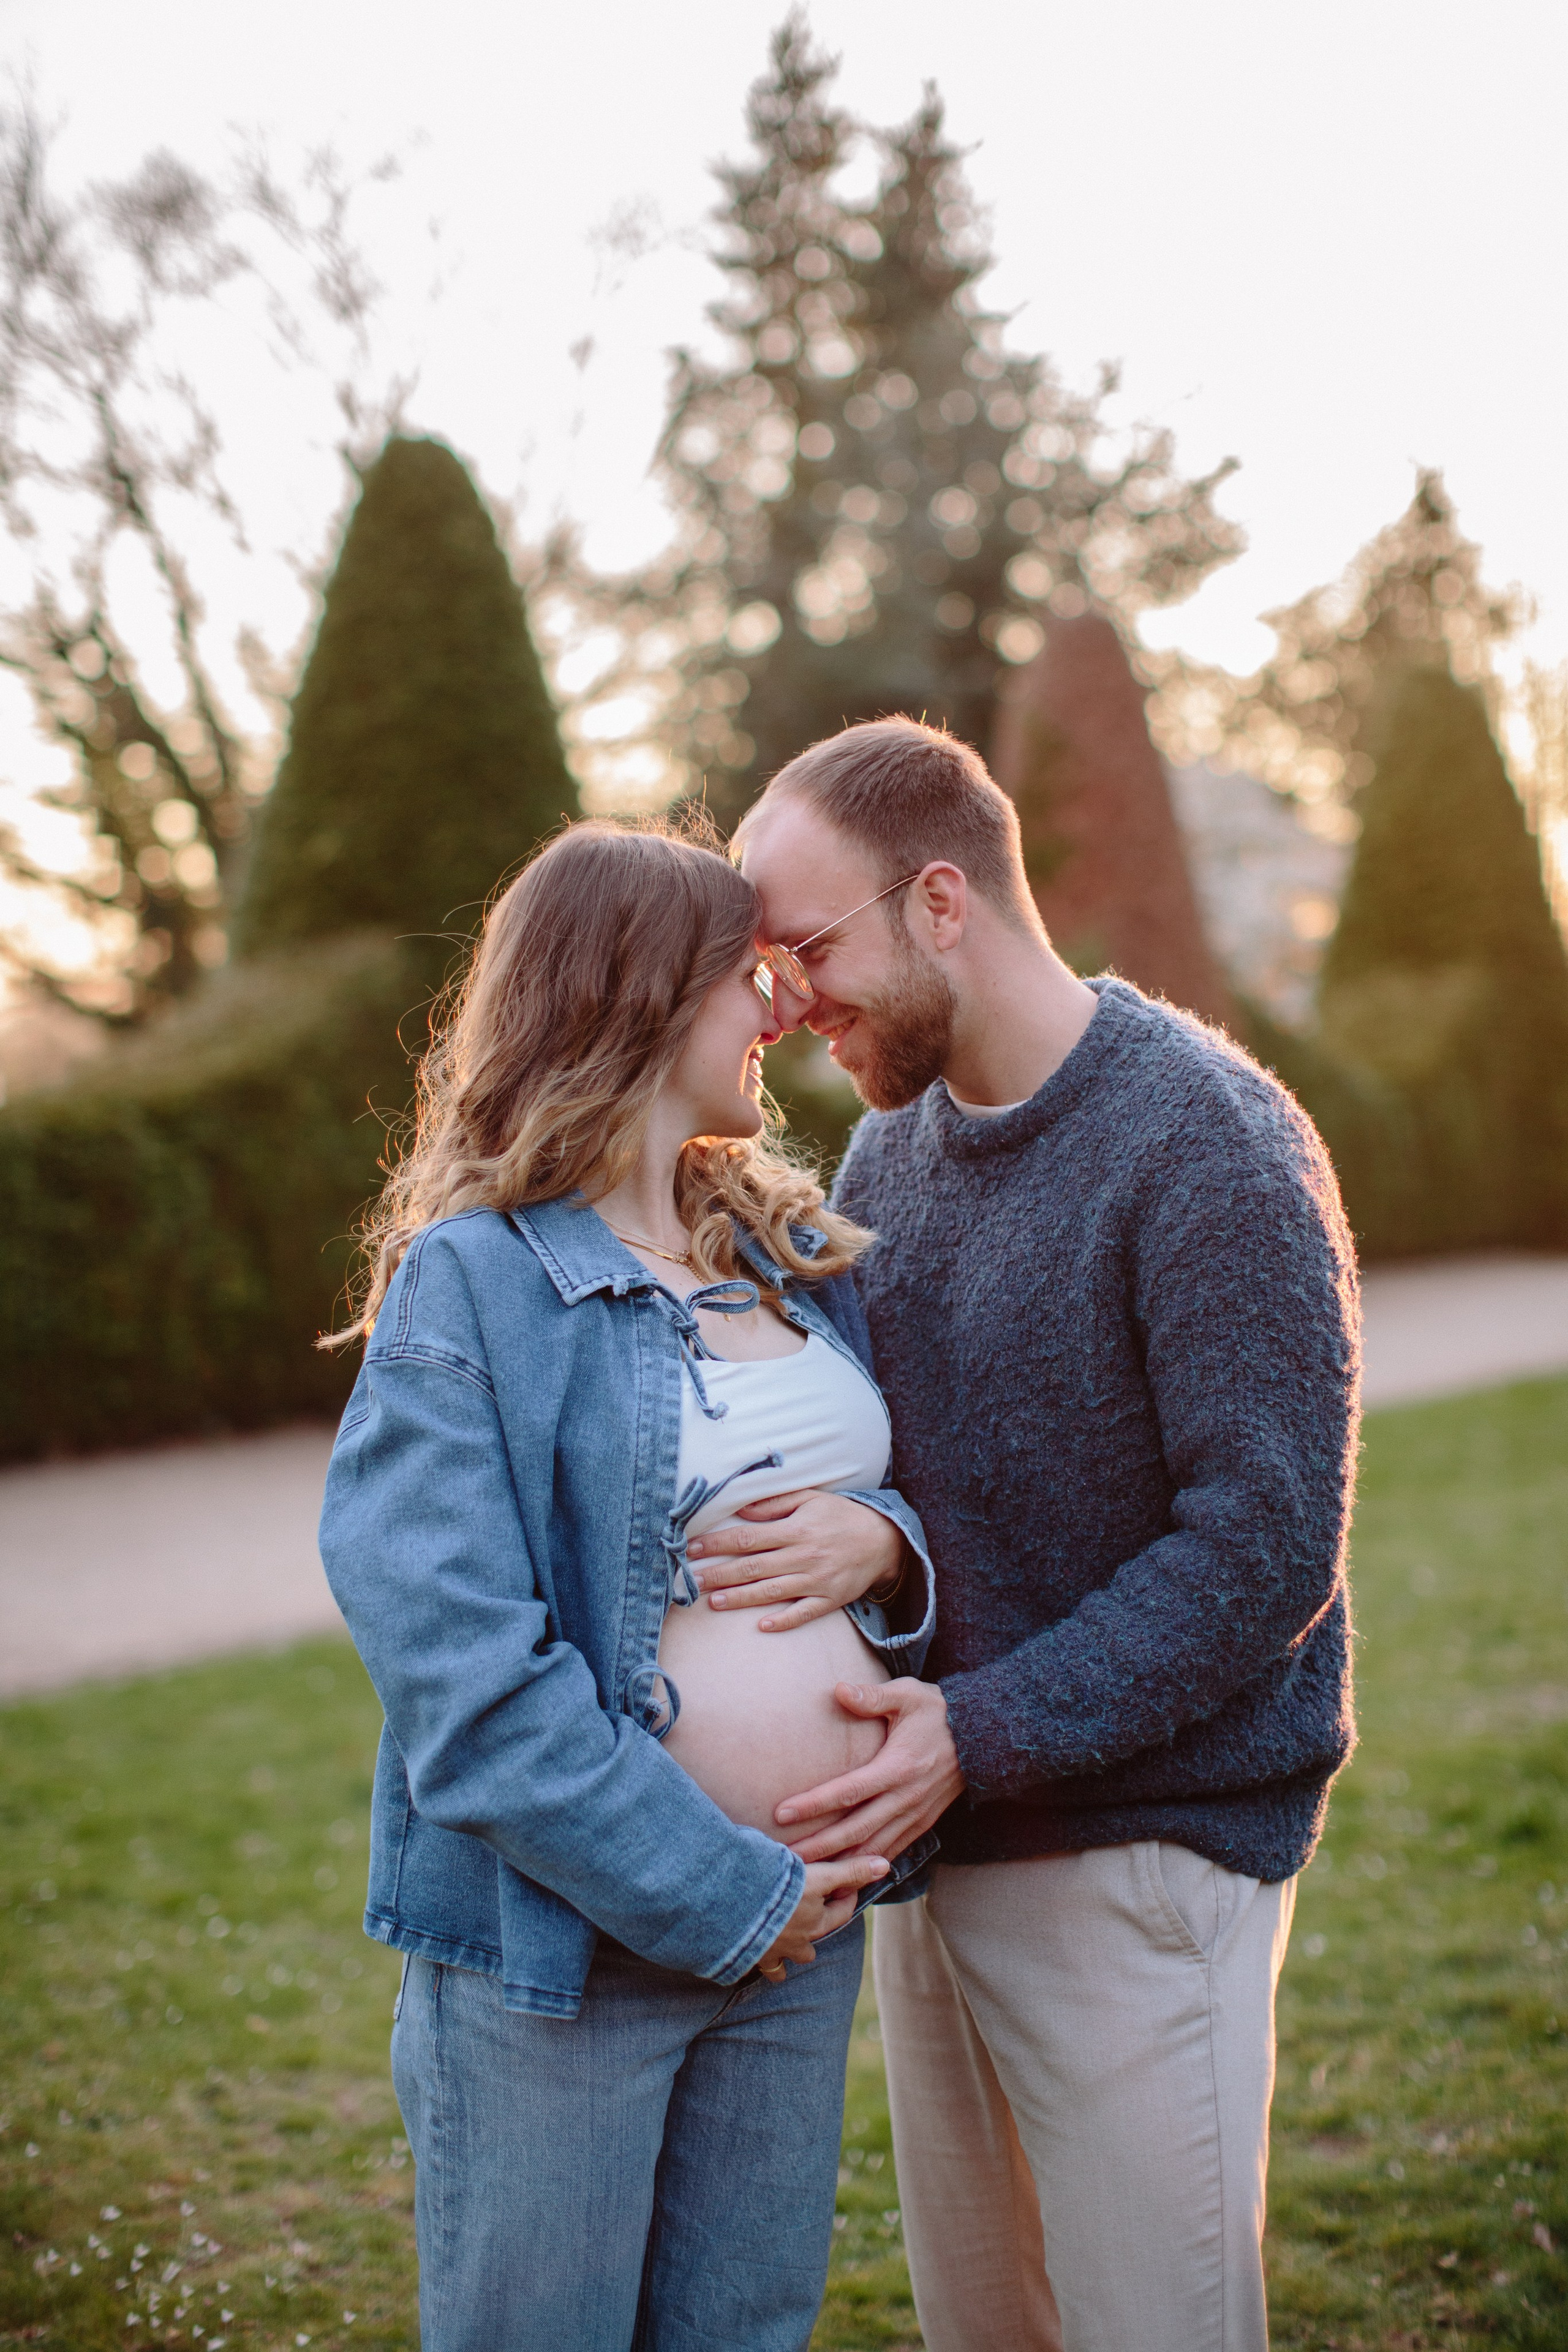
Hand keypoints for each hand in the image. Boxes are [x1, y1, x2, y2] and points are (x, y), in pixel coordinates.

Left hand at [688, 1489, 904, 1630]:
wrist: (883, 1539)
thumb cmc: (840, 1516)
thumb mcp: (810, 1498)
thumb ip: (775, 1504)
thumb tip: (742, 1511)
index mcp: (796, 1529)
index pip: (748, 1537)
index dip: (718, 1544)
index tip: (693, 1549)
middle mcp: (804, 1555)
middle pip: (754, 1567)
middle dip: (720, 1573)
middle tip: (692, 1581)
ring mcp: (817, 1580)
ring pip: (772, 1592)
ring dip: (741, 1598)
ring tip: (713, 1601)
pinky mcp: (830, 1599)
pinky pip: (804, 1613)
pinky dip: (784, 1621)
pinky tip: (762, 1626)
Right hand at [755, 1853, 889, 1980]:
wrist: (731, 1905)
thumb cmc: (778, 1885)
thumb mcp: (817, 1874)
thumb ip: (849, 1871)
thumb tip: (886, 1866)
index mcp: (815, 1921)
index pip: (841, 1911)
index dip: (846, 1894)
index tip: (844, 1881)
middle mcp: (797, 1943)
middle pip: (812, 1947)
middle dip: (813, 1936)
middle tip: (810, 1919)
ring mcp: (771, 1953)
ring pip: (784, 1963)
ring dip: (786, 1955)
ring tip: (781, 1945)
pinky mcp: (747, 1957)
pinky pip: (756, 1967)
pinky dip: (757, 1962)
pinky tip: (751, 1955)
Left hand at [774, 1680, 964, 1862]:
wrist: (983, 1736)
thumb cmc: (938, 1712)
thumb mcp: (908, 1695)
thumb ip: (873, 1695)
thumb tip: (838, 1690)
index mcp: (898, 1767)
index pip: (848, 1790)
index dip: (814, 1804)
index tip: (782, 1812)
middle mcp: (906, 1798)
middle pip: (855, 1830)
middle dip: (819, 1847)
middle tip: (785, 1858)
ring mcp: (915, 1815)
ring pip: (872, 1849)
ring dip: (840, 1864)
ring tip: (808, 1874)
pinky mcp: (922, 1824)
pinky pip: (891, 1852)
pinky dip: (867, 1866)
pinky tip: (846, 1876)